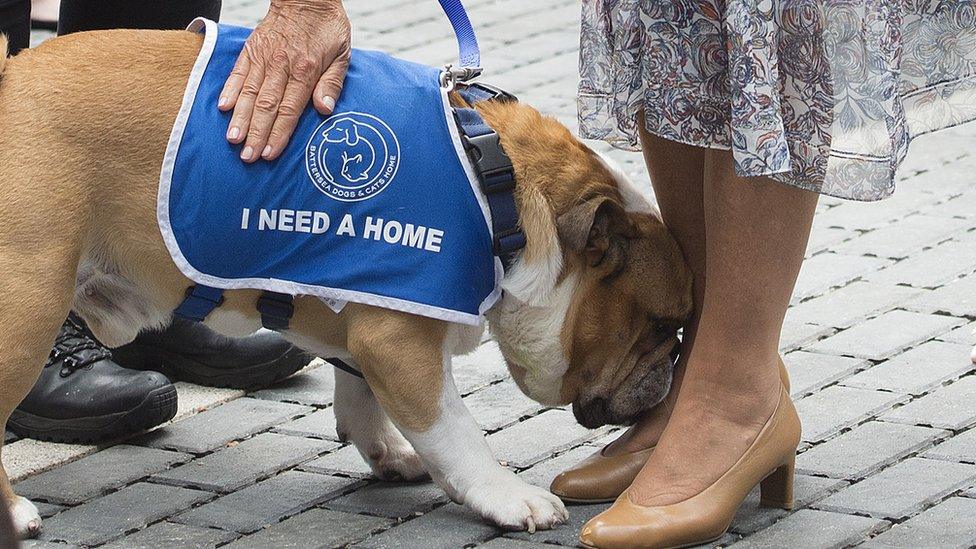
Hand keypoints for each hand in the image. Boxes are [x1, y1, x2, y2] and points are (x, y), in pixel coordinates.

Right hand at [219, 0, 350, 161]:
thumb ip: (332, 83)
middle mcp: (281, 65)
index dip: (279, 133)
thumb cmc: (327, 28)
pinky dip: (230, 89)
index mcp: (305, 70)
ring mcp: (263, 57)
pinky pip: (238, 72)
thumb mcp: (342, 54)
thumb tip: (325, 110)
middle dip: (256, 133)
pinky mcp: (251, 49)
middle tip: (248, 157)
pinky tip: (224, 108)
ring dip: (240, 118)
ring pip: (249, 91)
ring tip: (233, 140)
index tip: (270, 153)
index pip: (290, 109)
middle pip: (266, 105)